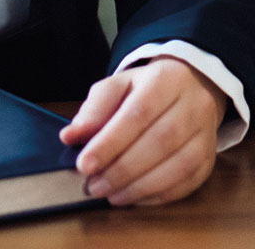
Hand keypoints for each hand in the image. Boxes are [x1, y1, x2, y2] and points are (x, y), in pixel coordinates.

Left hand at [59, 57, 226, 205]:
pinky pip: (187, 183)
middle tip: (93, 185)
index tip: (84, 164)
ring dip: (139, 187)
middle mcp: (192, 106)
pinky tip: (134, 198)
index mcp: (164, 80)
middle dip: (122, 169)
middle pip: (159, 142)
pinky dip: (158, 195)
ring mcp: (205, 134)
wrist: (190, 86)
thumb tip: (70, 136)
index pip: (136, 114)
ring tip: (109, 195)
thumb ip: (94, 109)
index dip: (109, 142)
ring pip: (177, 166)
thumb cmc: (146, 88)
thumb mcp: (118, 85)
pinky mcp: (209, 158)